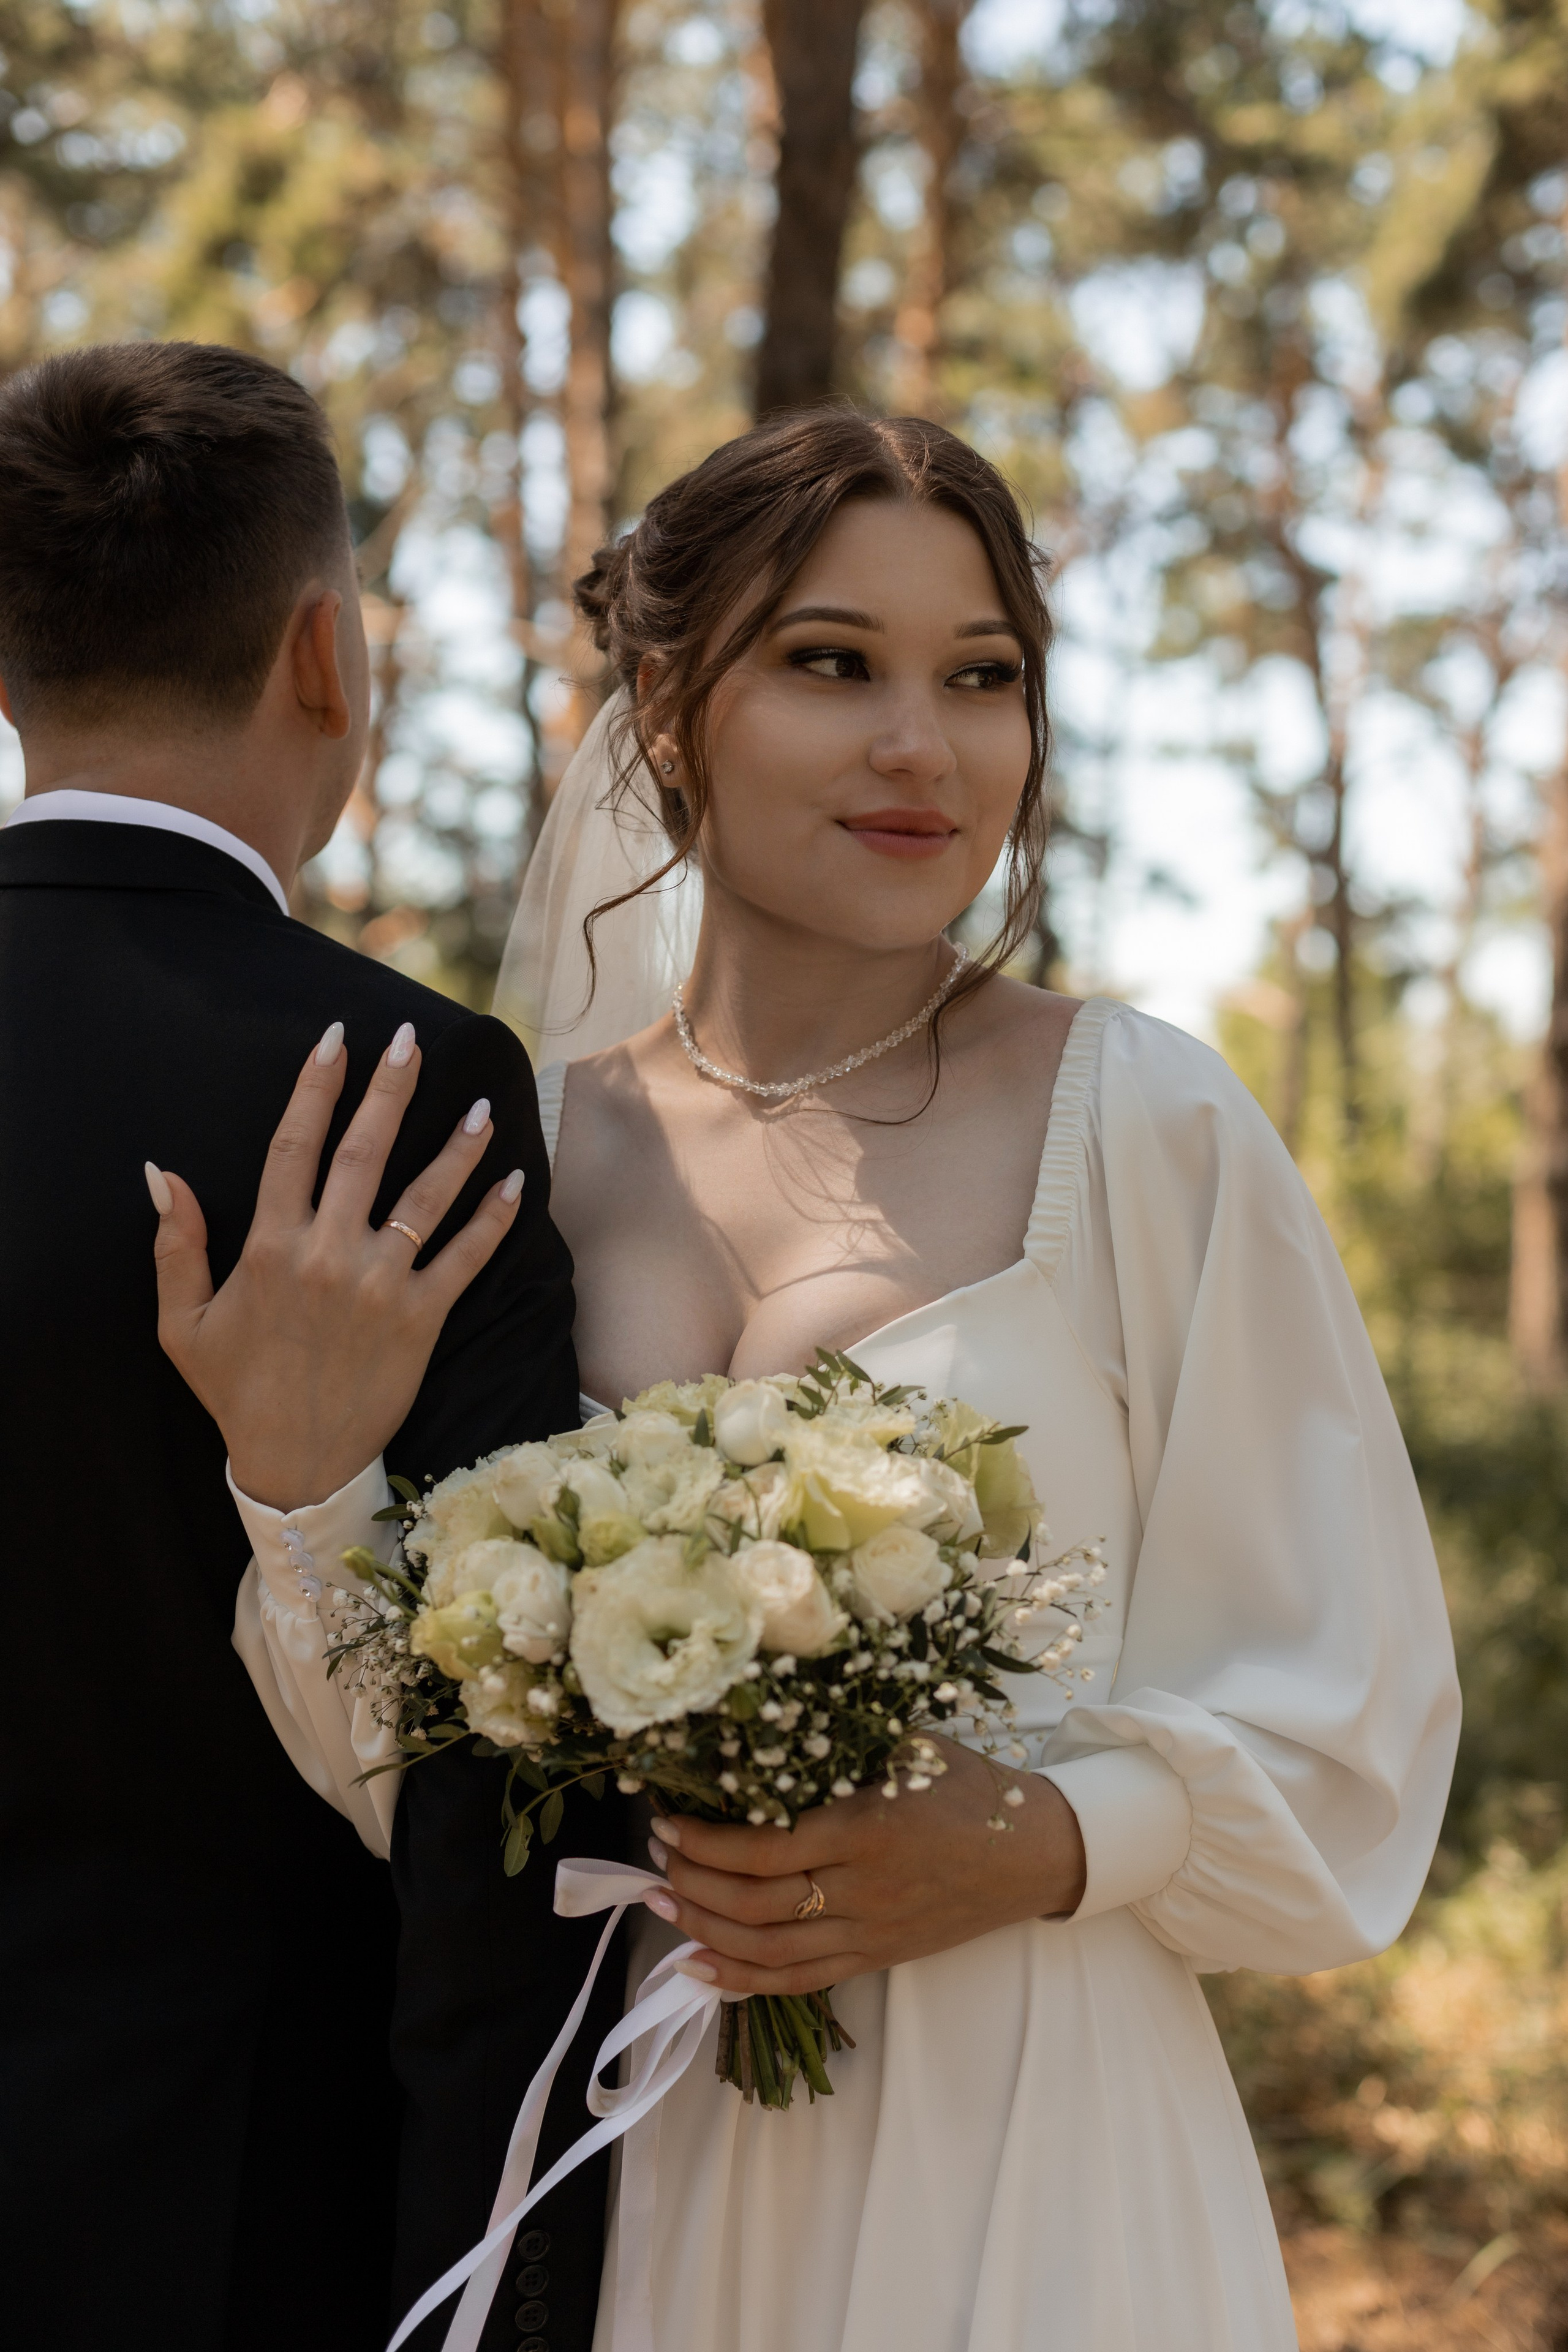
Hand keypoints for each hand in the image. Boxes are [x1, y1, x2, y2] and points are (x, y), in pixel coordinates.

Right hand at [147, 1018, 524, 1508]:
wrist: (294, 1463)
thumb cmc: (236, 1390)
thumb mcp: (183, 1323)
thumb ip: (175, 1245)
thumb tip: (159, 1172)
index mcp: (270, 1247)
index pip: (294, 1147)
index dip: (315, 1088)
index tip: (335, 1040)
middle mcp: (328, 1255)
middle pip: (364, 1152)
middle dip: (388, 1089)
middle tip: (409, 1039)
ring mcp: (380, 1286)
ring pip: (425, 1197)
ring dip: (456, 1146)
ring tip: (481, 1104)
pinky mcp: (421, 1319)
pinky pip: (465, 1257)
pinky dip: (493, 1218)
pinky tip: (513, 1181)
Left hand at [645, 1737, 1085, 1995]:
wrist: (1032, 1854)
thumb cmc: (968, 1788)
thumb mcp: (908, 1748)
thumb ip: (842, 1749)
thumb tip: (759, 1734)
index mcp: (867, 1830)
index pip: (764, 1849)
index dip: (705, 1841)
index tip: (666, 1819)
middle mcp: (863, 1890)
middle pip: (754, 1905)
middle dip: (692, 1881)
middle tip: (655, 1857)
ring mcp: (868, 1933)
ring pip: (767, 1950)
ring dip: (703, 1931)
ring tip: (660, 1905)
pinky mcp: (875, 1958)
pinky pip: (797, 1979)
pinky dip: (741, 1980)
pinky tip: (698, 1968)